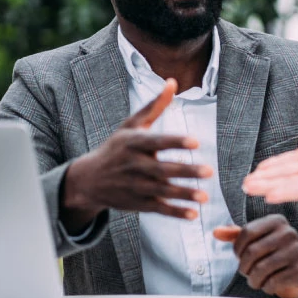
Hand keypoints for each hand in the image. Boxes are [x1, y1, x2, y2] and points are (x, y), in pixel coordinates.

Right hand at [61, 79, 213, 232]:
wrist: (88, 180)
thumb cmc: (116, 147)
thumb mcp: (131, 124)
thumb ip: (154, 106)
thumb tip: (172, 82)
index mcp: (133, 143)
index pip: (157, 142)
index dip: (176, 142)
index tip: (196, 142)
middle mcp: (133, 165)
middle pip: (162, 169)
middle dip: (185, 171)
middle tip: (209, 171)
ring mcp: (135, 186)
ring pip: (162, 191)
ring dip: (184, 195)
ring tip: (205, 197)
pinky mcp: (137, 203)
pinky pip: (158, 208)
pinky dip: (175, 213)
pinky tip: (193, 215)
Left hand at [213, 215, 297, 297]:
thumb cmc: (271, 254)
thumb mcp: (255, 241)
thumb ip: (235, 235)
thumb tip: (216, 232)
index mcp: (277, 221)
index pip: (247, 232)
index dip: (237, 248)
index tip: (240, 256)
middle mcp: (289, 233)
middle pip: (252, 251)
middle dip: (244, 267)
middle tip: (246, 272)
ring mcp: (297, 251)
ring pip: (261, 269)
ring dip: (253, 280)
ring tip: (255, 280)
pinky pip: (273, 282)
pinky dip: (266, 287)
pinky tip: (269, 284)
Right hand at [243, 74, 297, 202]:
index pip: (291, 159)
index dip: (274, 164)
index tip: (259, 167)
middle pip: (284, 173)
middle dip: (264, 177)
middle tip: (245, 182)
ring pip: (286, 182)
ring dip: (267, 185)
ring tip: (247, 188)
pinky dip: (282, 191)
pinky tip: (267, 195)